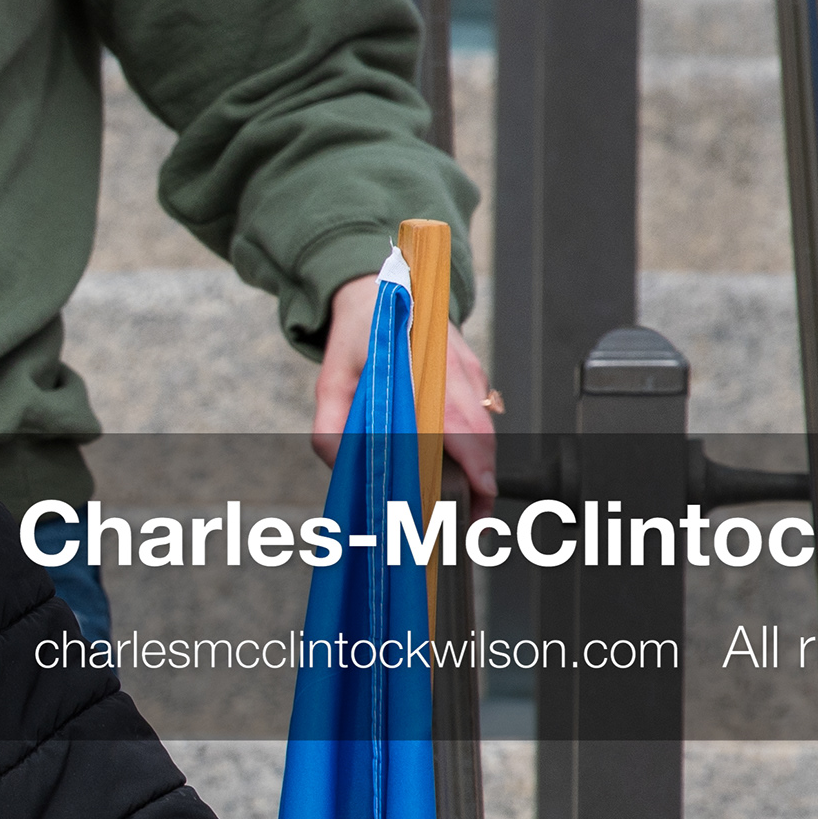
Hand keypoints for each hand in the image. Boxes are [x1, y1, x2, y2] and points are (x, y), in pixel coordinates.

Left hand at [314, 271, 498, 504]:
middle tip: (474, 524)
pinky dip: (479, 450)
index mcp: (421, 369)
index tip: (481, 490)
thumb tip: (341, 466)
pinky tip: (466, 477)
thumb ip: (329, 427)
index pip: (456, 418)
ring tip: (472, 513)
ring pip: (487, 429)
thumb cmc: (357, 340)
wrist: (378, 293)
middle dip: (484, 480)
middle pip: (481, 433)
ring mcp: (470, 372)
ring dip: (483, 470)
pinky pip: (484, 419)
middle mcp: (454, 370)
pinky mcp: (475, 377)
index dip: (473, 456)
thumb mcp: (330, 382)